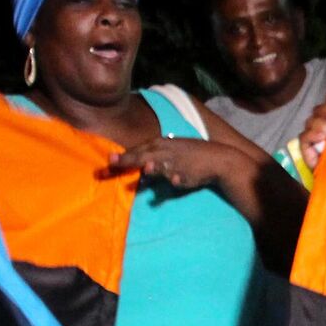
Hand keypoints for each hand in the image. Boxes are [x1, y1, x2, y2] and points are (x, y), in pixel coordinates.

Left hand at [111, 137, 252, 191]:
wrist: (217, 159)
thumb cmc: (191, 156)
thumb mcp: (171, 155)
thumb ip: (154, 164)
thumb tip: (141, 175)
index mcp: (161, 145)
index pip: (139, 150)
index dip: (124, 156)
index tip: (108, 160)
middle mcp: (166, 152)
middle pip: (144, 156)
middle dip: (128, 160)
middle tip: (111, 163)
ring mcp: (177, 163)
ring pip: (163, 165)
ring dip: (154, 167)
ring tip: (146, 168)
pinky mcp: (188, 174)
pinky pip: (181, 177)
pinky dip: (178, 178)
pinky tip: (174, 180)